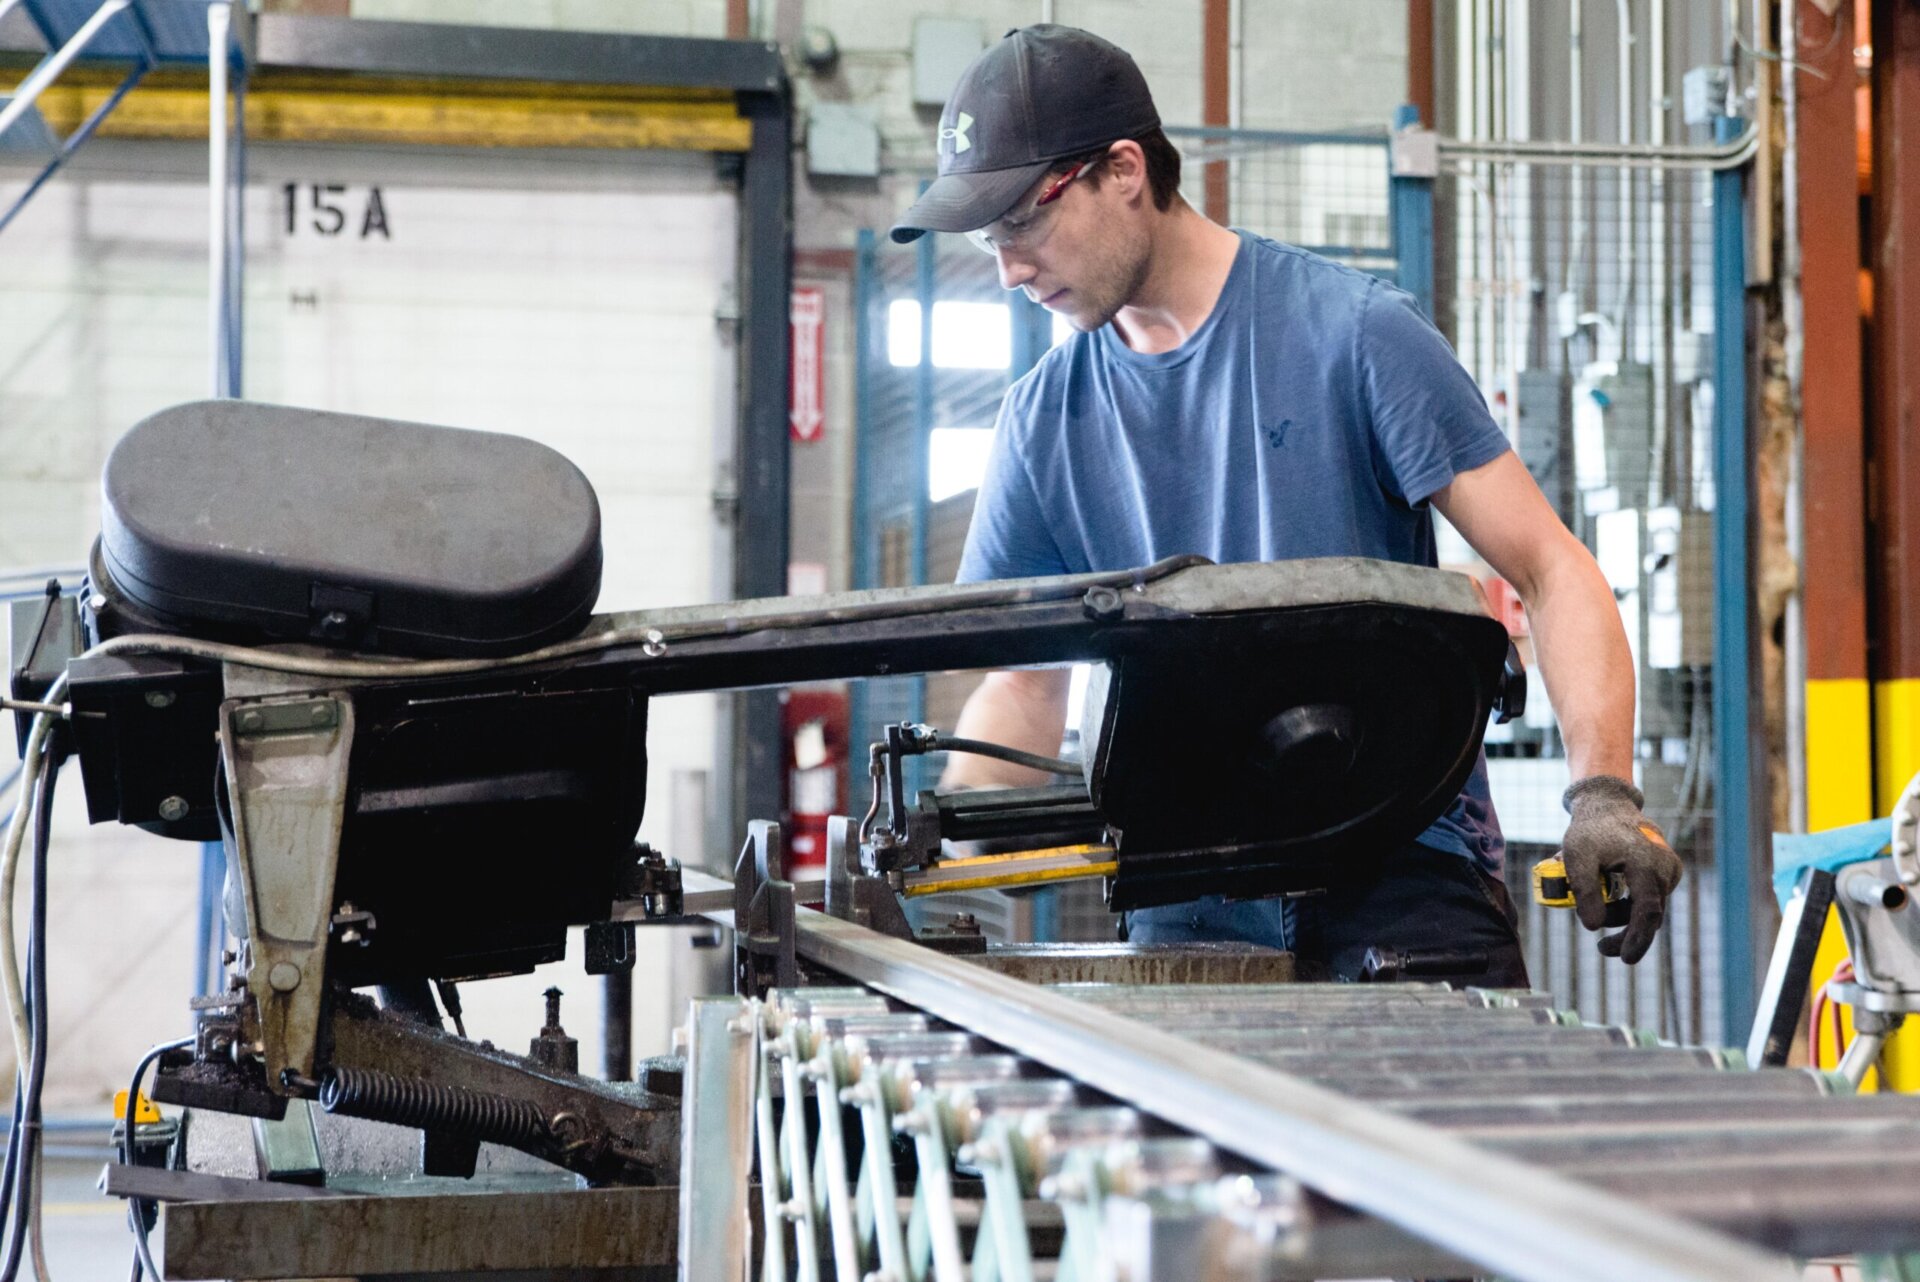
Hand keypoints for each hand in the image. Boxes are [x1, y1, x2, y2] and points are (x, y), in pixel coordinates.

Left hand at [1559, 775, 1682, 963]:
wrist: (1608, 806)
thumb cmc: (1589, 832)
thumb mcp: (1576, 857)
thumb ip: (1585, 890)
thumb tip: (1593, 926)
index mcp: (1646, 864)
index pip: (1647, 912)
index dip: (1637, 938)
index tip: (1625, 958)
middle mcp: (1665, 868)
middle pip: (1650, 916)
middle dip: (1628, 936)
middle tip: (1603, 948)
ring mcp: (1670, 868)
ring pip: (1651, 908)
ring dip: (1625, 918)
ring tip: (1598, 909)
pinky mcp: (1668, 870)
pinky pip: (1652, 897)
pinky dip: (1633, 904)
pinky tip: (1612, 896)